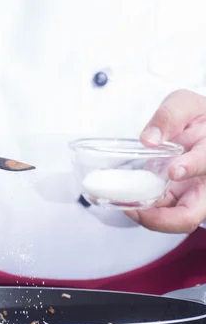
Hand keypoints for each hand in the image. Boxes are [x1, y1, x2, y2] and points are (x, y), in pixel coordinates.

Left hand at [126, 89, 205, 232]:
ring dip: (150, 219)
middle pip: (192, 214)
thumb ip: (170, 115)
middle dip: (165, 220)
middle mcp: (205, 182)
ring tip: (126, 207)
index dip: (192, 167)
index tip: (173, 170)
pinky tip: (125, 202)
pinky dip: (143, 211)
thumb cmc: (197, 117)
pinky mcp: (176, 198)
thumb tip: (149, 138)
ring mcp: (191, 194)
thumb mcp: (185, 104)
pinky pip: (161, 211)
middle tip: (138, 211)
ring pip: (175, 219)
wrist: (201, 128)